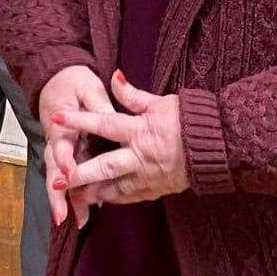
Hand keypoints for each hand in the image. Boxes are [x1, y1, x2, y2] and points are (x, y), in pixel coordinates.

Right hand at [38, 64, 117, 229]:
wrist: (56, 75)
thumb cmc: (73, 81)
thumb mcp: (88, 87)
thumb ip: (99, 105)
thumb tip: (111, 118)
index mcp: (60, 122)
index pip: (61, 143)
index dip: (64, 159)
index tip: (69, 174)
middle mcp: (57, 138)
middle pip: (53, 168)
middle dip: (57, 193)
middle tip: (62, 215)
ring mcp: (60, 147)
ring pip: (59, 176)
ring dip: (65, 199)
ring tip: (76, 221)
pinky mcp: (67, 151)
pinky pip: (68, 174)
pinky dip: (74, 193)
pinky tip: (84, 211)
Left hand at [56, 71, 187, 208]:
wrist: (221, 147)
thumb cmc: (189, 120)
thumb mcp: (159, 102)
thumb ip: (131, 94)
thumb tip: (113, 75)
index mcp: (139, 130)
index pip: (102, 123)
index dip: (78, 120)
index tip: (56, 118)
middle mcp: (140, 156)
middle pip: (105, 167)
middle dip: (80, 174)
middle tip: (57, 180)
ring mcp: (149, 176)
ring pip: (116, 188)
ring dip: (94, 193)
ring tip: (73, 197)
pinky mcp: (158, 189)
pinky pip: (132, 196)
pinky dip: (115, 198)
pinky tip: (101, 200)